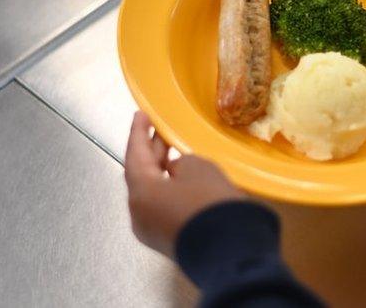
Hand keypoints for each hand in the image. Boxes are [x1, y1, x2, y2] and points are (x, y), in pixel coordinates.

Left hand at [124, 112, 243, 257]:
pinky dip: (170, 190)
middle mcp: (139, 213)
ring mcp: (153, 231)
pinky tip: (184, 180)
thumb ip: (181, 163)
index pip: (135, 154)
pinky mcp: (170, 241)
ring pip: (154, 193)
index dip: (138, 132)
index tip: (140, 114)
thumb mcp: (199, 168)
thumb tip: (176, 171)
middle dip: (152, 152)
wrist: (230, 250)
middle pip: (142, 176)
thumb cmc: (210, 202)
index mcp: (141, 192)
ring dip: (162, 172)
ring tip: (174, 153)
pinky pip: (164, 208)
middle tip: (161, 131)